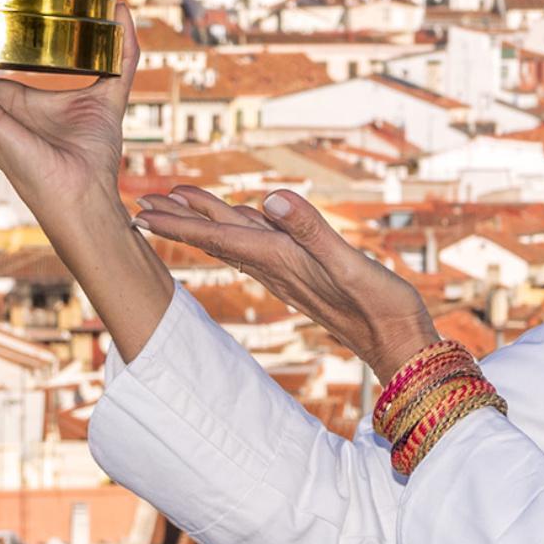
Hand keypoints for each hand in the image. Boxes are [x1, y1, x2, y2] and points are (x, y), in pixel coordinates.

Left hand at [135, 185, 439, 381]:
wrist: (402, 345)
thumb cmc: (382, 309)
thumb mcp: (351, 265)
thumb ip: (313, 231)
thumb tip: (270, 198)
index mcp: (284, 261)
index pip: (220, 237)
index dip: (180, 224)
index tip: (142, 213)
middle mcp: (281, 268)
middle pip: (220, 237)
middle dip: (182, 218)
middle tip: (144, 199)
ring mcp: (293, 273)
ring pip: (239, 240)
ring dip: (207, 221)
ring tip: (182, 203)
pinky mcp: (308, 276)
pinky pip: (264, 246)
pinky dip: (243, 228)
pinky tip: (244, 220)